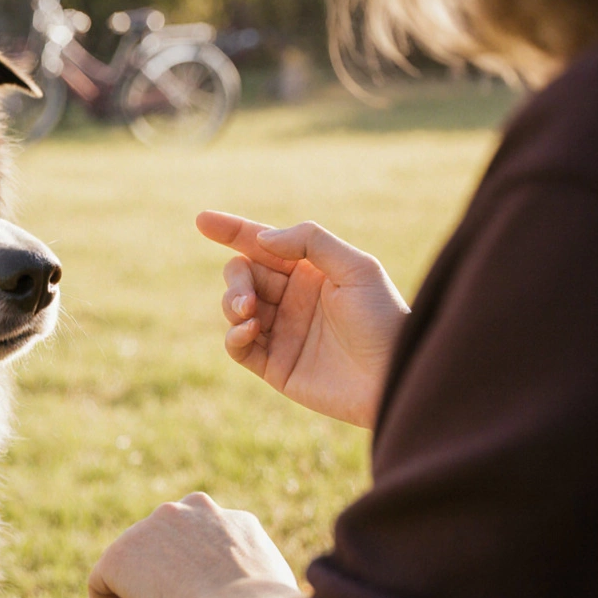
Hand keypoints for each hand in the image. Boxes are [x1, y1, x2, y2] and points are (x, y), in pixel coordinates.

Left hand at [88, 493, 301, 597]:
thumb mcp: (267, 586)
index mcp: (231, 519)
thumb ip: (244, 577)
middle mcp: (191, 510)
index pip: (199, 540)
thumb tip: (233, 592)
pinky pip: (102, 585)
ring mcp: (153, 527)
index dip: (189, 575)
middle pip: (161, 543)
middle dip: (157, 581)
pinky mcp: (121, 555)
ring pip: (129, 563)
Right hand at [196, 211, 409, 427]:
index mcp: (311, 271)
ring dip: (232, 304)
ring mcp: (281, 332)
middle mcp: (292, 298)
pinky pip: (237, 346)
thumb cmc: (384, 320)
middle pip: (243, 275)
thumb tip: (261, 239)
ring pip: (234, 308)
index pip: (262, 245)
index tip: (202, 220)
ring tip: (249, 313)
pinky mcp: (274, 366)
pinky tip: (249, 330)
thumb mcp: (357, 268)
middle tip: (247, 299)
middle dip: (236, 279)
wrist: (395, 377)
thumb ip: (311, 243)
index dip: (232, 231)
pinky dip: (233, 335)